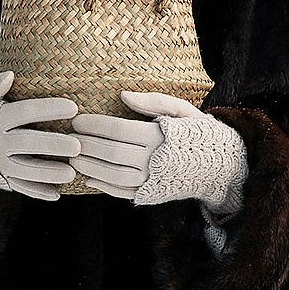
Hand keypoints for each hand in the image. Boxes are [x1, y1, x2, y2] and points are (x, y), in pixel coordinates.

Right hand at [0, 70, 78, 201]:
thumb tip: (9, 76)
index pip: (25, 112)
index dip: (49, 109)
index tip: (73, 107)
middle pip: (28, 143)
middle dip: (53, 145)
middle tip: (78, 146)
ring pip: (25, 170)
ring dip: (48, 173)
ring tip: (71, 173)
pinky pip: (19, 187)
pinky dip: (36, 192)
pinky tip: (56, 194)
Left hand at [71, 90, 247, 213]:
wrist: (220, 167)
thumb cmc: (197, 133)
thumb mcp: (181, 109)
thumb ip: (152, 101)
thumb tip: (122, 94)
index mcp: (160, 135)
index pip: (119, 130)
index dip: (95, 125)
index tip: (77, 120)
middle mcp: (155, 160)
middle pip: (111, 153)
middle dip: (86, 145)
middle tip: (68, 138)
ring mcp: (152, 180)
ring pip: (113, 175)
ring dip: (89, 168)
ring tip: (73, 158)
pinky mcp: (152, 195)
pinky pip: (123, 193)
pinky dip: (103, 186)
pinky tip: (88, 178)